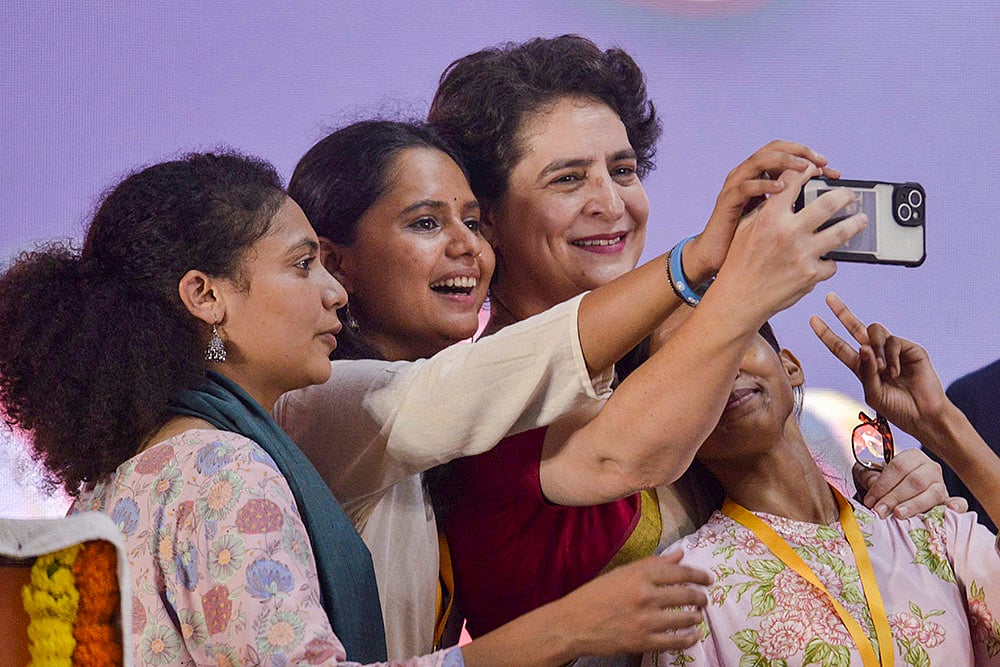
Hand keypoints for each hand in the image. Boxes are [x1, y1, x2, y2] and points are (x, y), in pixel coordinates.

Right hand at [568, 551, 711, 655]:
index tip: (708, 579)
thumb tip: (679, 555)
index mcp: (639, 575)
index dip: (698, 575)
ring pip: (685, 618)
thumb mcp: (621, 573)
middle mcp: (645, 595)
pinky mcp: (643, 641)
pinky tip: (692, 635)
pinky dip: (688, 638)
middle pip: (686, 594)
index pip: (680, 572)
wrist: (573, 623)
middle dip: (700, 597)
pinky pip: (675, 641)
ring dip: (696, 617)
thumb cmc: (594, 595)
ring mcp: (646, 620)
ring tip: (697, 616)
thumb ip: (652, 564)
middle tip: (704, 599)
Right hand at [684, 140, 838, 283]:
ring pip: (761, 160)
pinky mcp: (727, 200)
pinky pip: (746, 186)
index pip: (787, 154)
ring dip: (785, 161)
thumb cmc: (749, 243)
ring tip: (804, 168)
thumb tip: (829, 208)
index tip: (832, 171)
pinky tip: (781, 189)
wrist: (718, 257)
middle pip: (775, 148)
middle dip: (801, 152)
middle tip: (821, 163)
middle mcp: (747, 175)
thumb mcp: (776, 220)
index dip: (810, 157)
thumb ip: (795, 208)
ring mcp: (735, 185)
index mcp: (760, 176)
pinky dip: (763, 184)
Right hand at [708, 164, 865, 322]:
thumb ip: (767, 210)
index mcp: (769, 217)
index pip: (794, 182)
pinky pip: (831, 263)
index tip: (818, 169)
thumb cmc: (739, 262)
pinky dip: (829, 262)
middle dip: (845, 195)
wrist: (738, 298)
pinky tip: (826, 260)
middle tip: (850, 195)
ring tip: (861, 220)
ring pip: (842, 232)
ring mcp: (802, 254)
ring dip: (856, 224)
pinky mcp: (811, 275)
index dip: (809, 171)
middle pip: (829, 203)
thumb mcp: (746, 229)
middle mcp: (787, 233)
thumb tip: (787, 193)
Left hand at [809, 292, 949, 437]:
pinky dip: (891, 357)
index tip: (813, 320)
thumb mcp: (873, 393)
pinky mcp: (910, 348)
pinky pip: (893, 341)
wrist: (924, 415)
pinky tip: (896, 372)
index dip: (827, 334)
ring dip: (874, 349)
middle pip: (855, 328)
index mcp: (862, 367)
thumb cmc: (897, 408)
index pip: (840, 347)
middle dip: (842, 312)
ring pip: (874, 331)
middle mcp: (876, 355)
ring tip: (884, 371)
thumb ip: (866, 372)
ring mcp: (892, 350)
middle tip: (829, 297)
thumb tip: (862, 348)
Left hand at [853, 448, 965, 518]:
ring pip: (932, 493)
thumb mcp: (869, 475)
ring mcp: (942, 485)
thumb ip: (868, 477)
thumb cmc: (881, 485)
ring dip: (915, 505)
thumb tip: (874, 486)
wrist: (892, 498)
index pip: (898, 467)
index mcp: (912, 457)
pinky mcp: (949, 502)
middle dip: (894, 497)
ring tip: (899, 514)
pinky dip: (956, 507)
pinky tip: (950, 511)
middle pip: (915, 481)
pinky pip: (959, 503)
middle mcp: (930, 468)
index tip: (870, 501)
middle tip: (880, 511)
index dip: (883, 485)